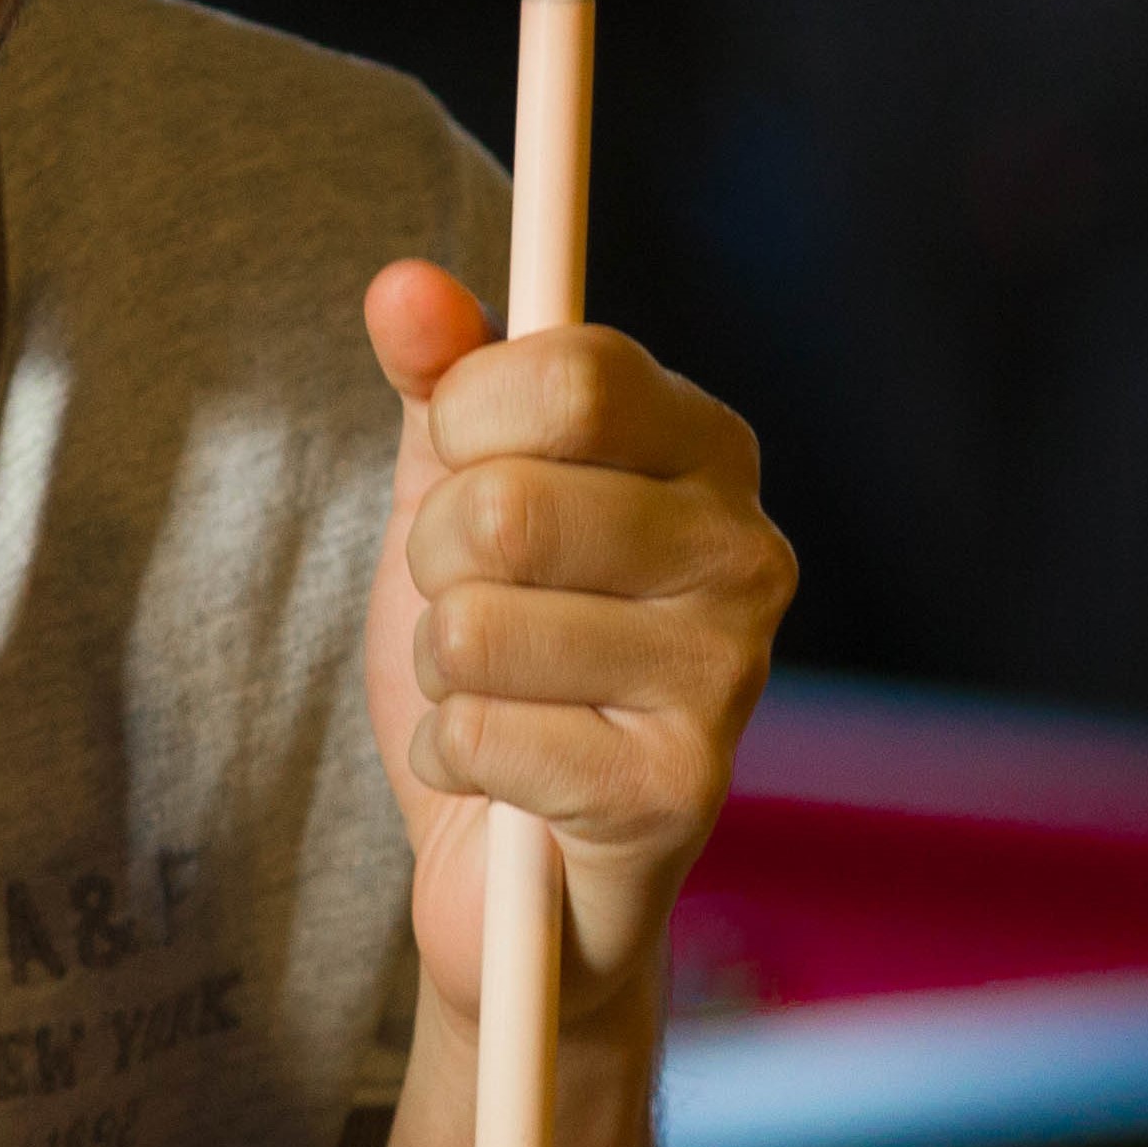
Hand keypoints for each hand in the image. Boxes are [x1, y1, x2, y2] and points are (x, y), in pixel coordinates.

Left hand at [357, 258, 788, 1027]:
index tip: (460, 465)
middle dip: (435, 562)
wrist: (512, 858)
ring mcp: (726, 676)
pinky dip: (453, 754)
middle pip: (509, 505)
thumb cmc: (497, 649)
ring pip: (479, 625)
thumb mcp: (452, 490)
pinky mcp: (678, 791)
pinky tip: (504, 771)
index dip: (466, 418)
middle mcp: (744, 550)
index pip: (568, 371)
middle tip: (466, 604)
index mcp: (704, 447)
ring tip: (488, 691)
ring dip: (440, 668)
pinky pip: (483, 734)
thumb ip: (440, 378)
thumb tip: (403, 288)